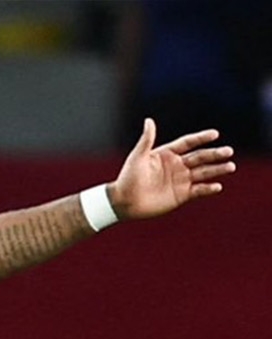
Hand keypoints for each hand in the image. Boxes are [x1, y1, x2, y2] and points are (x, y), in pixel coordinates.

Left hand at [108, 118, 235, 220]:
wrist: (124, 202)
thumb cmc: (128, 178)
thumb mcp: (137, 157)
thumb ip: (146, 140)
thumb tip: (149, 120)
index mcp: (167, 154)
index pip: (188, 143)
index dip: (201, 138)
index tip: (214, 134)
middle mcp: (176, 165)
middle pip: (200, 157)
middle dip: (214, 154)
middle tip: (228, 151)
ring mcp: (180, 180)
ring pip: (203, 173)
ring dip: (217, 170)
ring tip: (231, 166)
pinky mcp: (182, 195)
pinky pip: (199, 190)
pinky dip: (208, 189)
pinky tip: (217, 186)